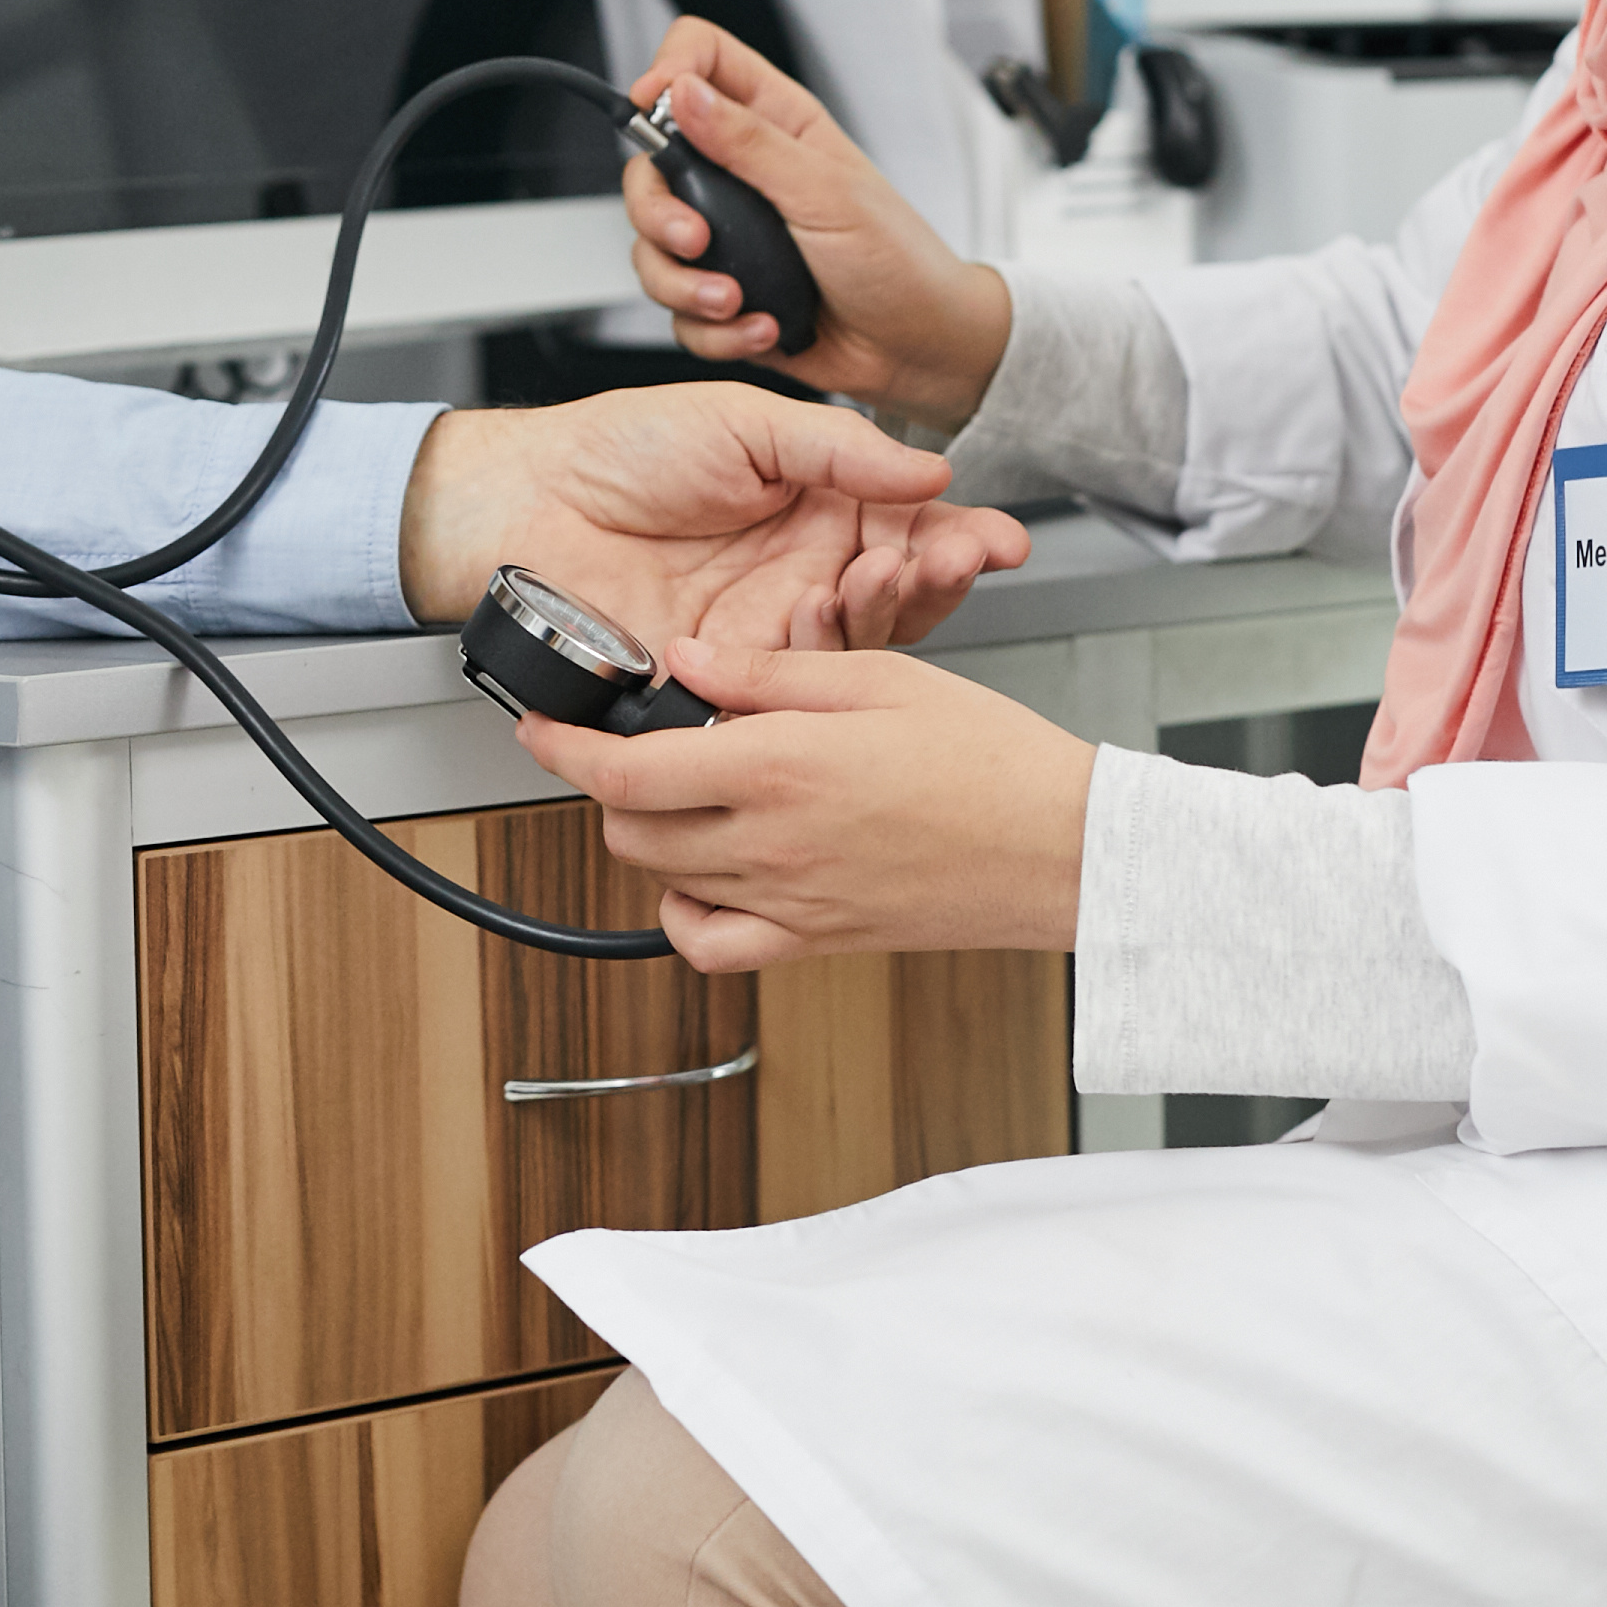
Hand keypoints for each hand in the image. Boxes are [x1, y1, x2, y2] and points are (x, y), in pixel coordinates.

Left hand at [400, 386, 1025, 656]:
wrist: (526, 497)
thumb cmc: (622, 447)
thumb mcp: (747, 423)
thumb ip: (841, 450)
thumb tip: (931, 474)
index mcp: (817, 513)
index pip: (910, 535)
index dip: (959, 540)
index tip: (1001, 541)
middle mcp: (799, 579)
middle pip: (897, 600)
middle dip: (936, 580)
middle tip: (950, 559)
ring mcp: (762, 634)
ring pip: (853, 649)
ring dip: (883, 614)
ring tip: (881, 574)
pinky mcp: (719, 679)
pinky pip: (783, 689)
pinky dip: (812, 661)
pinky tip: (819, 622)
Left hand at [507, 632, 1095, 970]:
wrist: (1064, 848)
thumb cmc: (992, 759)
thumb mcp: (879, 679)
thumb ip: (770, 674)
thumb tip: (687, 661)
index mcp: (781, 768)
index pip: (628, 769)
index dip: (565, 749)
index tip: (542, 728)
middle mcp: (772, 844)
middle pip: (630, 826)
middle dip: (611, 783)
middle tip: (637, 743)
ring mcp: (790, 901)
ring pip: (664, 877)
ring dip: (650, 833)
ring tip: (683, 791)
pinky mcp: (816, 940)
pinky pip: (714, 945)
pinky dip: (686, 914)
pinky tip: (703, 874)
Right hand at [620, 17, 1015, 426]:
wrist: (919, 347)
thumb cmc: (898, 260)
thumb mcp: (826, 191)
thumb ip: (749, 142)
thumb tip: (684, 94)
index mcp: (775, 123)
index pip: (701, 59)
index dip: (667, 72)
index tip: (652, 109)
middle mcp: (742, 174)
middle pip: (649, 165)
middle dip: (656, 211)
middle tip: (695, 240)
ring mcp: (728, 237)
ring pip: (651, 246)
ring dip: (682, 284)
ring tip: (735, 300)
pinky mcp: (723, 293)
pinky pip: (678, 311)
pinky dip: (712, 329)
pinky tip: (762, 327)